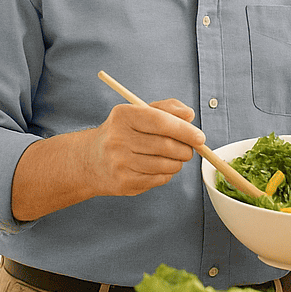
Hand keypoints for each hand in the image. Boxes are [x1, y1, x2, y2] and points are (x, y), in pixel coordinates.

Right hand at [84, 99, 205, 198]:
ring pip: (166, 165)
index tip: (200, 137)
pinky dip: (166, 174)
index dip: (185, 130)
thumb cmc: (122, 133)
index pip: (161, 122)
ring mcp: (119, 163)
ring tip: (172, 158)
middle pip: (167, 146)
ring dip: (177, 163)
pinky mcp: (124, 182)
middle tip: (188, 149)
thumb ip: (166, 109)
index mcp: (123, 116)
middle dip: (186, 149)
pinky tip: (158, 167)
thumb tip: (189, 114)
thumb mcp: (139, 113)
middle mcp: (118, 139)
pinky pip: (159, 179)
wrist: (90, 160)